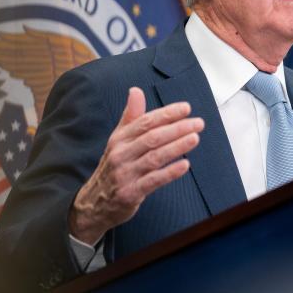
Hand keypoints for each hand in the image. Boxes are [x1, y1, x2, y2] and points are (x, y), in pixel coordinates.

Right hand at [68, 87, 202, 244]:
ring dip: (177, 147)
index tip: (186, 108)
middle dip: (177, 128)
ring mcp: (125, 174)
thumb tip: (135, 90)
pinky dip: (169, 172)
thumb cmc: (113, 166)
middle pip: (152, 137)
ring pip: (154, 157)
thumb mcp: (118, 140)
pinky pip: (153, 181)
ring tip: (195, 138)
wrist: (95, 202)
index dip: (167, 114)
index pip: (145, 121)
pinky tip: (185, 165)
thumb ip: (131, 116)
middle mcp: (121, 154)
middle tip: (198, 123)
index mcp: (119, 138)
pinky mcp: (130, 193)